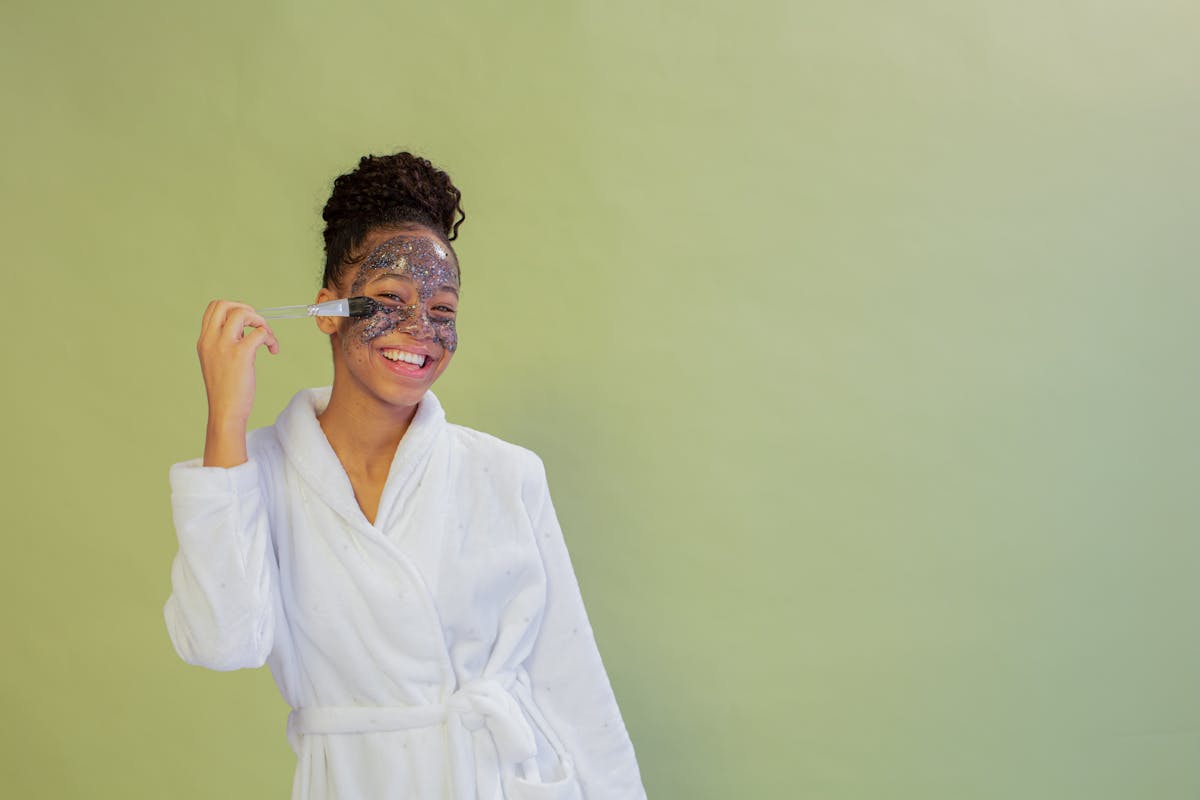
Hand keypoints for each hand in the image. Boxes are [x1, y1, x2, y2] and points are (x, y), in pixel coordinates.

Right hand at [196, 300, 278, 466]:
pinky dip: (270, 338)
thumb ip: (225, 344)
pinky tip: (273, 350)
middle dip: (247, 309)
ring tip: (268, 339)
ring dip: (261, 322)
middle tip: (258, 326)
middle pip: (225, 304)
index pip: (214, 308)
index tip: (247, 324)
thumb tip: (245, 331)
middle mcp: (211, 340)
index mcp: (204, 341)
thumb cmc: (226, 390)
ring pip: (243, 313)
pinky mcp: (240, 355)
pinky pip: (259, 333)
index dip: (234, 308)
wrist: (225, 412)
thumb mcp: (217, 362)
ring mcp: (224, 346)